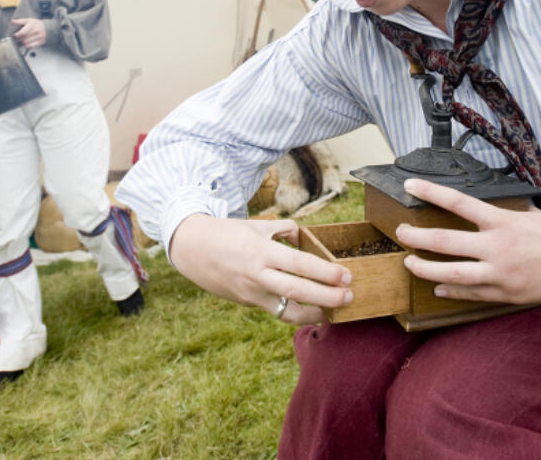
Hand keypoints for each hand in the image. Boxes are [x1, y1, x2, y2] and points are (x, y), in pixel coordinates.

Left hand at [11, 18, 46, 48]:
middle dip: (20, 39)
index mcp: (32, 24)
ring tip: (23, 40)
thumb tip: (12, 21)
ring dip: (23, 42)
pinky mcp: (41, 42)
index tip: (16, 35)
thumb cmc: (35, 24)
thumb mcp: (28, 20)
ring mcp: (40, 37)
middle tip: (19, 38)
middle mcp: (37, 30)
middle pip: (24, 38)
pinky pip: (31, 46)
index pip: (23, 32)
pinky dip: (28, 45)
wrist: (45, 28)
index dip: (17, 35)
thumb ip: (20, 21)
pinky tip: (27, 43)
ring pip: (27, 43)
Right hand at [168, 213, 352, 324]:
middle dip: (327, 298)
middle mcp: (257, 276)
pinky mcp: (247, 303)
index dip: (325, 272)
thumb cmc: (227, 233)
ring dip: (314, 314)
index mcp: (261, 252)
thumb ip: (285, 231)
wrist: (191, 248)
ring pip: (288, 311)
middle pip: (297, 292)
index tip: (346, 275)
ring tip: (333, 311)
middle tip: (349, 297)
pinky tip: (311, 310)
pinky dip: (295, 311)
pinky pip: (276, 310)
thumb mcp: (256, 226)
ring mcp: (251, 293)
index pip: (300, 265)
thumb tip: (305, 239)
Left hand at [395, 178, 540, 305]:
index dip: (430, 191)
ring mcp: (502, 274)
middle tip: (400, 232)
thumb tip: (490, 211)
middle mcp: (498, 247)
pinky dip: (452, 290)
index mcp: (505, 221)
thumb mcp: (535, 215)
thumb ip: (508, 215)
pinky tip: (439, 286)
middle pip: (445, 242)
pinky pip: (472, 294)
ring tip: (409, 263)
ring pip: (451, 274)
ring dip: (425, 269)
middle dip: (416, 238)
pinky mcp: (509, 295)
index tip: (409, 184)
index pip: (458, 202)